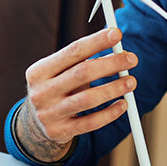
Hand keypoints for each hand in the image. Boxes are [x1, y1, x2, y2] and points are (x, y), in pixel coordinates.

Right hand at [17, 28, 137, 161]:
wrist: (35, 124)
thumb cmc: (56, 90)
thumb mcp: (60, 73)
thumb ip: (84, 61)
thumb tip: (118, 49)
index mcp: (39, 71)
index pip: (72, 51)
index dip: (97, 41)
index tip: (117, 34)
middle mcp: (41, 92)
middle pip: (82, 73)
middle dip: (110, 64)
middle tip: (131, 58)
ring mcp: (49, 114)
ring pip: (88, 99)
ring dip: (114, 88)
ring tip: (131, 81)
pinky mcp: (59, 131)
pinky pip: (90, 123)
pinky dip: (110, 113)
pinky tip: (123, 105)